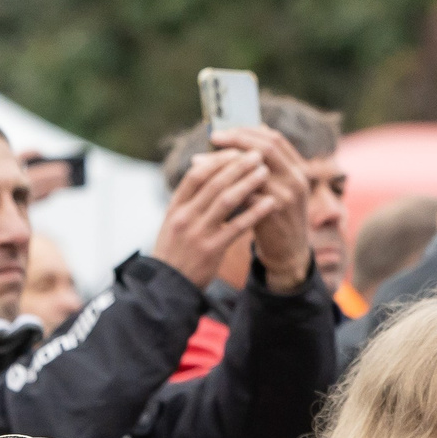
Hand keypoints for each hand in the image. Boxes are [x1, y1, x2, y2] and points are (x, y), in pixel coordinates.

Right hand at [150, 148, 276, 286]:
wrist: (167, 287)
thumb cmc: (173, 252)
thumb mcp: (173, 223)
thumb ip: (188, 201)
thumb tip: (204, 174)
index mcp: (175, 207)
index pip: (195, 175)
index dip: (217, 160)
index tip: (235, 150)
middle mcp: (185, 216)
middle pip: (213, 183)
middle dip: (237, 166)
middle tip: (257, 154)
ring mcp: (198, 233)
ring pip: (226, 200)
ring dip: (248, 183)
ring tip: (264, 171)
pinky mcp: (211, 250)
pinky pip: (237, 226)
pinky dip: (255, 212)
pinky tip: (270, 202)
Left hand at [212, 125, 312, 292]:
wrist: (288, 252)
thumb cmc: (276, 216)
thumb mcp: (276, 187)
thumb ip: (262, 166)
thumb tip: (235, 138)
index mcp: (297, 167)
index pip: (273, 138)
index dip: (247, 130)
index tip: (222, 131)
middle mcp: (297, 178)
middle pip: (267, 147)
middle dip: (237, 139)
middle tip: (213, 137)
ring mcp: (288, 195)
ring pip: (253, 170)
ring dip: (224, 163)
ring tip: (199, 160)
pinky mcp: (275, 212)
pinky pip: (246, 194)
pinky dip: (225, 187)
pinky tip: (206, 187)